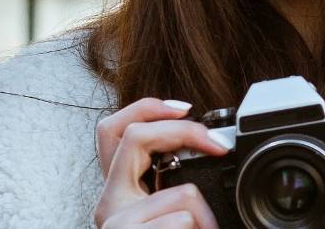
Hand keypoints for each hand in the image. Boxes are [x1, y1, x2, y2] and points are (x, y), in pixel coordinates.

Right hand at [93, 98, 229, 227]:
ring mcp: (116, 221)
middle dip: (184, 131)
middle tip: (216, 145)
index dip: (147, 107)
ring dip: (204, 213)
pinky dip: (200, 227)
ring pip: (181, 190)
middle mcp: (109, 202)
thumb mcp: (167, 209)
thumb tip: (209, 147)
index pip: (113, 130)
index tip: (186, 109)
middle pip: (135, 134)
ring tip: (204, 228)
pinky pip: (182, 218)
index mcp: (118, 190)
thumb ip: (170, 182)